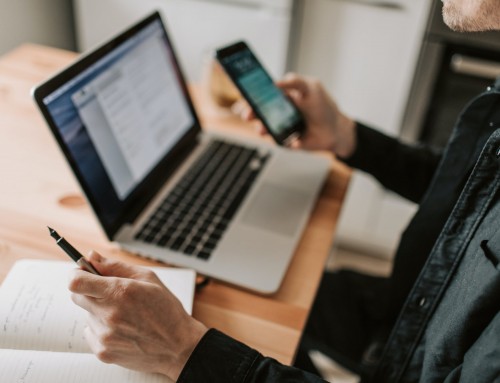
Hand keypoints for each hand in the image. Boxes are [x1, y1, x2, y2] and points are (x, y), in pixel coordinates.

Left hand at [69, 251, 206, 380]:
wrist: (178, 346)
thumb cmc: (167, 310)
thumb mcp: (148, 278)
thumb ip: (115, 266)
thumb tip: (92, 257)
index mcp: (119, 292)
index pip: (76, 282)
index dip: (76, 274)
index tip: (82, 273)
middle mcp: (108, 314)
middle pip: (78, 297)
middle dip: (90, 291)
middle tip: (111, 294)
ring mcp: (105, 335)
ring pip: (88, 315)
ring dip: (100, 312)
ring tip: (125, 316)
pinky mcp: (104, 352)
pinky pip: (91, 333)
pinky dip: (102, 329)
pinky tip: (123, 330)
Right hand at [240, 73, 356, 157]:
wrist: (336, 130)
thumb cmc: (323, 106)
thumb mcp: (312, 87)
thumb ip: (295, 81)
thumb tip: (275, 82)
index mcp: (281, 97)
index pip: (261, 95)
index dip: (250, 96)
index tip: (245, 97)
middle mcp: (278, 112)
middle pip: (258, 113)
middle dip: (250, 113)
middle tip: (248, 115)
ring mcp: (280, 128)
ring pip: (264, 129)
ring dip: (261, 129)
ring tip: (262, 130)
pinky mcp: (286, 142)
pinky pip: (280, 142)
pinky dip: (286, 141)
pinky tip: (296, 140)